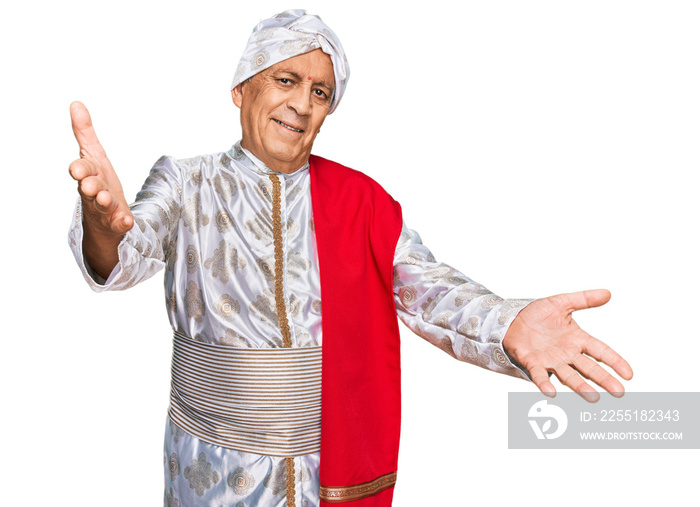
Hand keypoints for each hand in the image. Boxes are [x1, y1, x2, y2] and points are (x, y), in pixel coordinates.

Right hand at [68, 101, 132, 277]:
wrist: (102, 219)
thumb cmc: (97, 182)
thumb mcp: (93, 156)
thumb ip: (85, 133)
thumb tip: (76, 103)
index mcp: (89, 174)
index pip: (82, 169)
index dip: (80, 168)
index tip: (76, 169)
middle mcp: (93, 192)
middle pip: (89, 188)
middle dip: (89, 186)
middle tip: (89, 186)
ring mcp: (105, 209)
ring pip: (102, 205)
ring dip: (104, 201)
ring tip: (106, 198)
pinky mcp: (116, 222)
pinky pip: (119, 223)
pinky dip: (122, 221)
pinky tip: (127, 221)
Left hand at [502, 289, 632, 401]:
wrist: (511, 318)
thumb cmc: (537, 314)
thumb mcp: (562, 302)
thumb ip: (584, 299)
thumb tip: (608, 293)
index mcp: (577, 340)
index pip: (601, 351)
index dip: (615, 361)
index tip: (629, 375)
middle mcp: (567, 354)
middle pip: (589, 368)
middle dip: (604, 379)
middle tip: (619, 392)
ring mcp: (550, 360)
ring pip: (569, 376)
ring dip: (581, 387)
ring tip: (593, 398)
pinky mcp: (532, 363)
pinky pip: (540, 375)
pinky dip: (545, 384)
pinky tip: (551, 393)